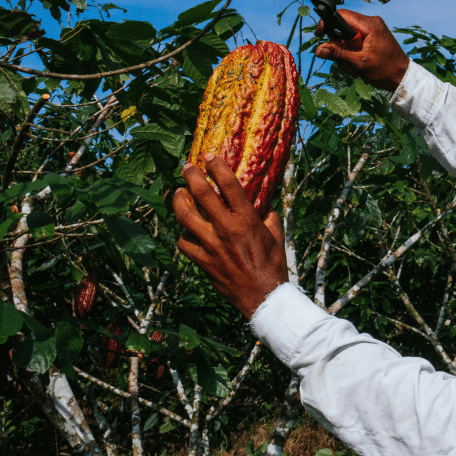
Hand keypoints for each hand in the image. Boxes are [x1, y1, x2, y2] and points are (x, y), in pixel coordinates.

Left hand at [173, 154, 288, 318]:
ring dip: (179, 201)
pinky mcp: (203, 262)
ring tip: (178, 195)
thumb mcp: (277, 237)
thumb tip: (266, 205)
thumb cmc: (273, 266)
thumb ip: (269, 218)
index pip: (229, 185)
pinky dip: (183, 235)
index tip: (209, 157)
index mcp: (247, 220)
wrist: (264, 298)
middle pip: (201, 194)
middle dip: (190, 176)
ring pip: (185, 216)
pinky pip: (184, 243)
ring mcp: (211, 246)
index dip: (217, 167)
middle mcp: (227, 229)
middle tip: (186, 168)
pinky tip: (186, 231)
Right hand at [315, 9, 409, 90]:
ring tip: (356, 67)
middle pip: (343, 26)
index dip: (327, 23)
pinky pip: (356, 40)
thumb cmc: (385, 71)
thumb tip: (318, 49)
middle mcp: (372, 22)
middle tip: (347, 61)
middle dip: (340, 45)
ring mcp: (373, 28)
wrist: (403, 77)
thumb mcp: (359, 63)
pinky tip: (360, 65)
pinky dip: (354, 53)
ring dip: (347, 53)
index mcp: (370, 25)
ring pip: (348, 35)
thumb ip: (338, 54)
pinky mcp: (374, 36)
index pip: (342, 15)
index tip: (320, 35)